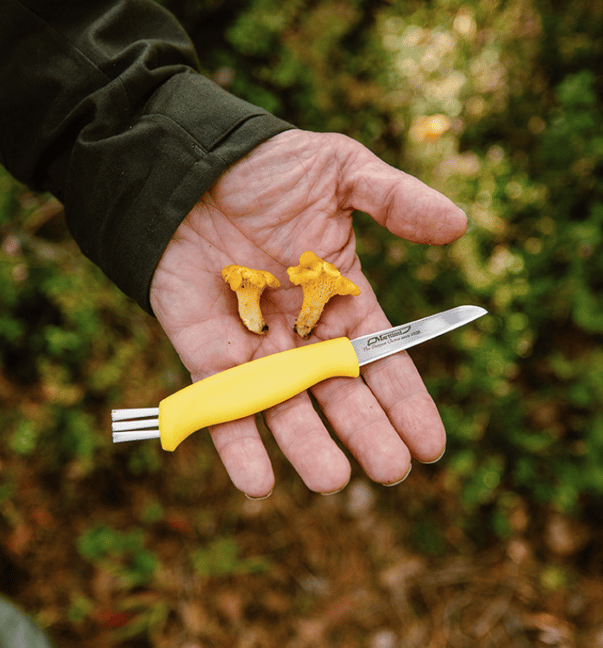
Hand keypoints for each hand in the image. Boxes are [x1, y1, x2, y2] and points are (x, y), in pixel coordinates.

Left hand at [150, 130, 466, 496]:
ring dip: (307, 447)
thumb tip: (458, 225)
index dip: (406, 402)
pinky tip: (258, 483)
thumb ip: (394, 200)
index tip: (432, 446)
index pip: (382, 360)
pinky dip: (236, 445)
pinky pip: (223, 406)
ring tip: (332, 480)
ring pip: (286, 409)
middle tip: (391, 471)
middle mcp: (302, 333)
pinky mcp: (206, 353)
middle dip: (366, 433)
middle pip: (339, 394)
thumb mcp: (340, 170)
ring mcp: (254, 348)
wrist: (189, 164)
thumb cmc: (268, 165)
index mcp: (343, 298)